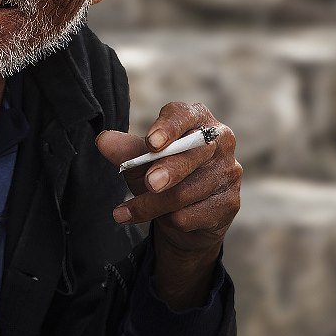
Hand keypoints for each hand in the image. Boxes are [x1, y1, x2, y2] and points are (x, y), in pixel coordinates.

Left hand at [96, 102, 241, 309]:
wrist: (184, 219)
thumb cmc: (161, 177)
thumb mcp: (141, 163)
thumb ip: (126, 152)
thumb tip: (103, 141)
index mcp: (196, 118)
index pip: (183, 115)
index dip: (168, 128)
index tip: (151, 142)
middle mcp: (219, 139)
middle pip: (192, 153)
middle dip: (168, 170)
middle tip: (149, 183)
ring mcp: (229, 171)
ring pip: (188, 190)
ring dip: (154, 205)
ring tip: (127, 213)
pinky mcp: (231, 202)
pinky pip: (196, 213)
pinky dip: (172, 220)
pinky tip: (164, 220)